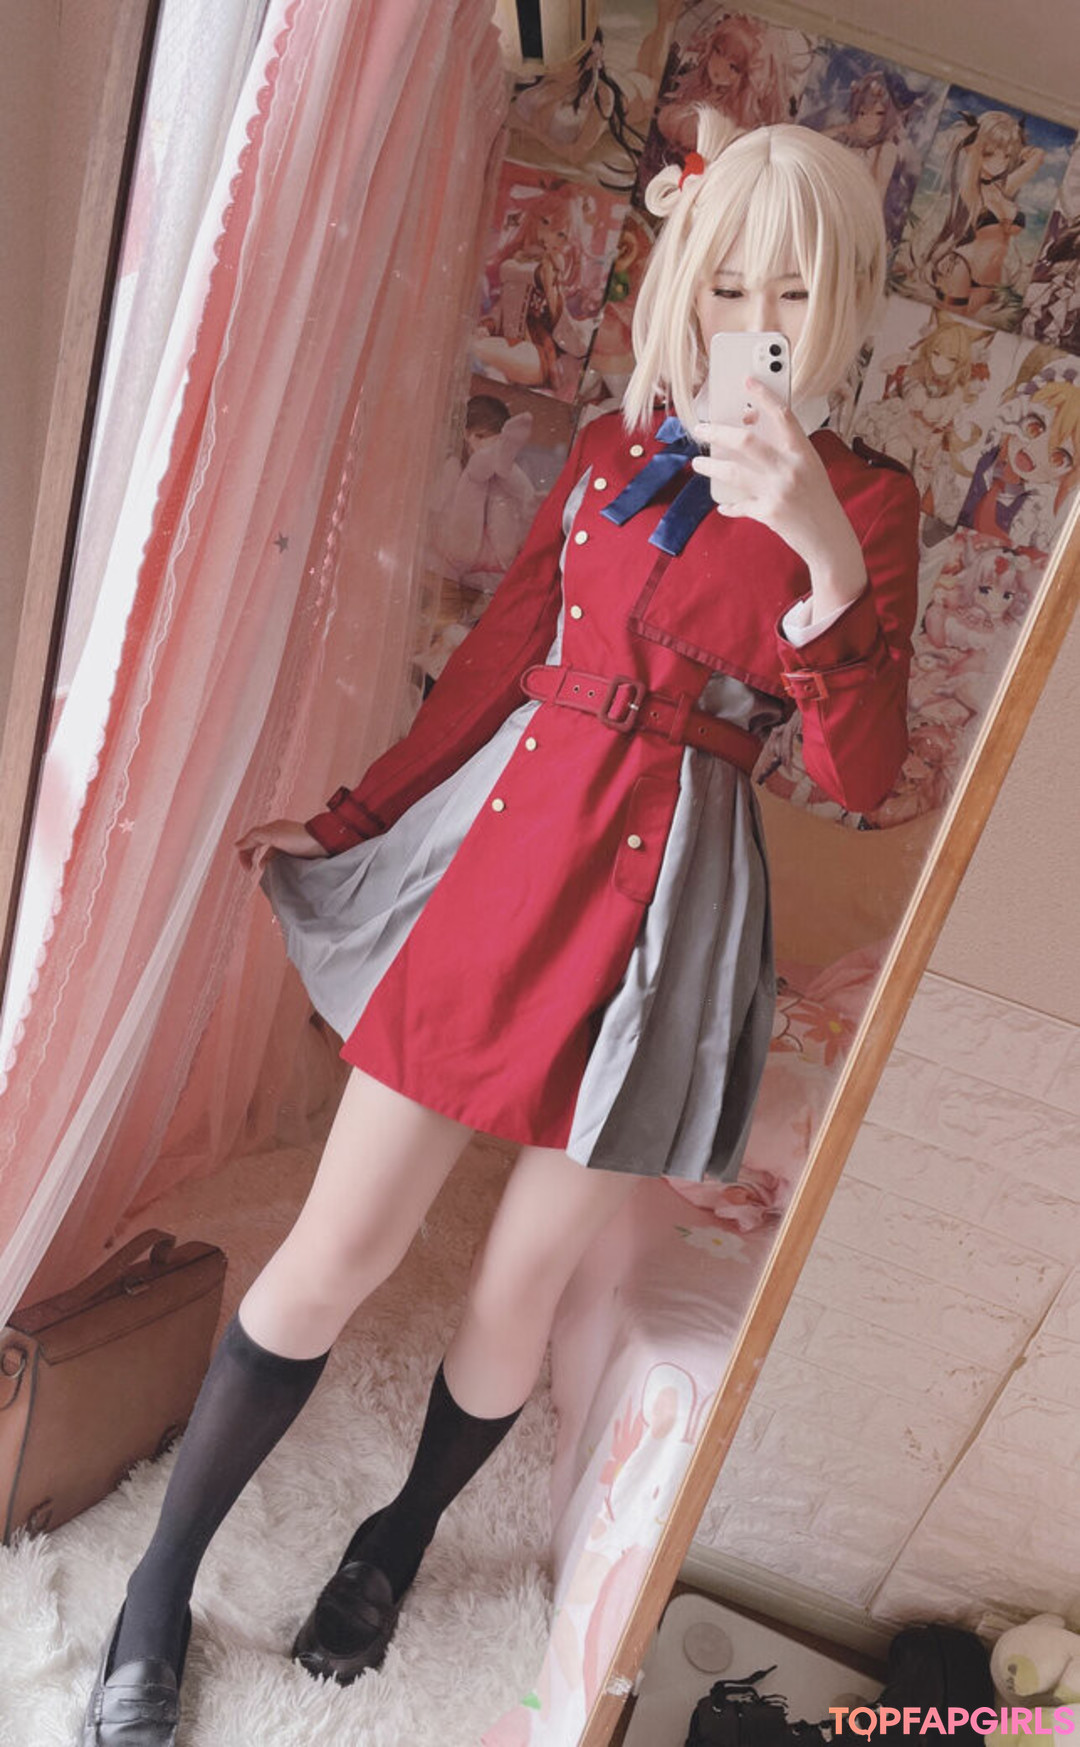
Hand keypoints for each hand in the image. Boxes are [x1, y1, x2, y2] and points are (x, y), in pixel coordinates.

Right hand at [235, 818, 328, 873]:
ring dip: (262, 862)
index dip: (244, 854)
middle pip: (256, 846)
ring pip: (267, 854)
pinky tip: (274, 870)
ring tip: (264, 872)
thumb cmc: (300, 838)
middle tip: (249, 870)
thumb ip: (254, 838)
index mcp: (271, 829)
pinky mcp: (294, 852)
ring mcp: (286, 844)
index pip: (250, 840)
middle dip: (250, 857)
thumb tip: (236, 845)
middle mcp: (277, 835)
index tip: (247, 869)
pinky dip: (273, 864)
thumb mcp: (273, 835)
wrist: (324, 843)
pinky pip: (278, 858)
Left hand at [691, 379, 867, 615]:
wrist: (830, 539)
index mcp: (804, 453)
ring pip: (733, 472)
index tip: (747, 381)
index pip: (783, 416)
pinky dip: (729, 505)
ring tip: (697, 463)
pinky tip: (722, 504)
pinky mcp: (768, 513)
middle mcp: (791, 469)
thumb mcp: (810, 470)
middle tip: (700, 429)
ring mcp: (778, 491)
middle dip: (717, 433)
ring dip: (710, 466)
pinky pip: (739, 505)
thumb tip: (750, 437)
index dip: (764, 396)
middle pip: (746, 441)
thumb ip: (786, 454)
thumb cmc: (819, 501)